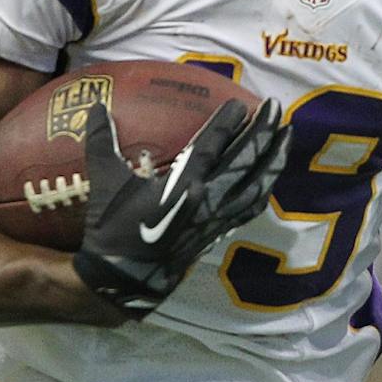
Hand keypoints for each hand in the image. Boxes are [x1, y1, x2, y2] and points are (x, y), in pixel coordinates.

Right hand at [71, 96, 287, 317]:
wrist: (122, 278)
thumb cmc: (113, 229)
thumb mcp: (105, 182)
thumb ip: (101, 141)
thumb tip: (94, 106)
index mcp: (183, 185)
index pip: (213, 146)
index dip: (228, 122)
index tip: (242, 102)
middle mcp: (207, 200)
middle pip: (245, 162)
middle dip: (264, 133)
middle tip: (277, 107)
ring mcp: (216, 219)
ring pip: (256, 186)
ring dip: (274, 160)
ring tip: (287, 138)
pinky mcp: (217, 233)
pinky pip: (249, 208)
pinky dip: (263, 189)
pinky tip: (269, 177)